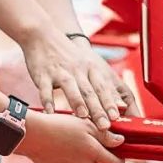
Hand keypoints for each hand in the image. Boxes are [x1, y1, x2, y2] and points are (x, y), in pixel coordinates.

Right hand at [18, 111, 123, 162]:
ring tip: (69, 142)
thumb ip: (105, 135)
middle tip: (88, 140)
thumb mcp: (85, 124)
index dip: (120, 159)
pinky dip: (69, 162)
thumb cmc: (59, 125)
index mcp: (93, 153)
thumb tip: (121, 142)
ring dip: (82, 158)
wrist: (32, 135)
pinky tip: (60, 150)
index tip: (119, 153)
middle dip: (98, 155)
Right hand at [20, 28, 134, 128]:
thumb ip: (101, 86)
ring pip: (71, 88)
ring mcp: (61, 72)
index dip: (110, 103)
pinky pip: (45, 89)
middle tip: (104, 126)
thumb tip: (119, 106)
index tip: (117, 118)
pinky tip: (50, 112)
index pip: (103, 88)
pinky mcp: (44, 74)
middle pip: (90, 91)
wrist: (44, 37)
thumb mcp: (88, 66)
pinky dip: (48, 101)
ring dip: (77, 102)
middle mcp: (78, 70)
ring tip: (83, 116)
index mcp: (91, 69)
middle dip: (98, 109)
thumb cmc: (69, 56)